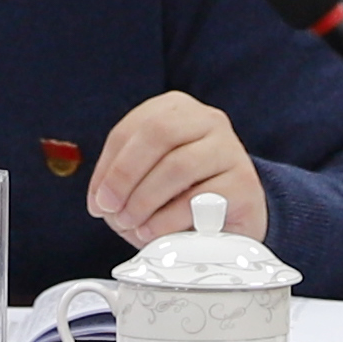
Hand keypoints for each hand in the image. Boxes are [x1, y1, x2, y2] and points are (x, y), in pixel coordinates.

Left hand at [87, 91, 268, 247]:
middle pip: (157, 133)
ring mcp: (229, 148)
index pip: (133, 127)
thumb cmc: (184, 195)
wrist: (235, 219)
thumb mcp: (149, 179)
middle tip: (111, 210)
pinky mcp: (244, 183)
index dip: (109, 165)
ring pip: (178, 165)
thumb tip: (100, 202)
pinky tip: (154, 232)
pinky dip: (169, 219)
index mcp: (175, 109)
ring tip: (131, 224)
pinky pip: (200, 199)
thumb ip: (122, 182)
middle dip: (125, 175)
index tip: (98, 199)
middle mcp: (206, 119)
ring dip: (145, 200)